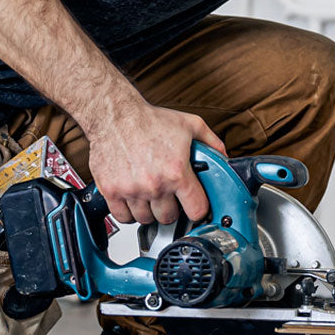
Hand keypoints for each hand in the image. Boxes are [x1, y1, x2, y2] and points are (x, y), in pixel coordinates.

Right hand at [85, 102, 225, 224]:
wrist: (114, 115)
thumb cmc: (148, 120)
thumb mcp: (189, 125)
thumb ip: (211, 143)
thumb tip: (223, 158)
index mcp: (176, 171)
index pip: (196, 210)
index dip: (198, 209)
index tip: (193, 205)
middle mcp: (154, 184)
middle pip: (168, 218)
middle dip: (171, 209)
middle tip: (168, 196)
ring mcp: (131, 189)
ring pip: (145, 219)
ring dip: (149, 211)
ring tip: (149, 196)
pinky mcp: (111, 191)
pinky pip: (123, 217)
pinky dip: (129, 212)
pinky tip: (133, 199)